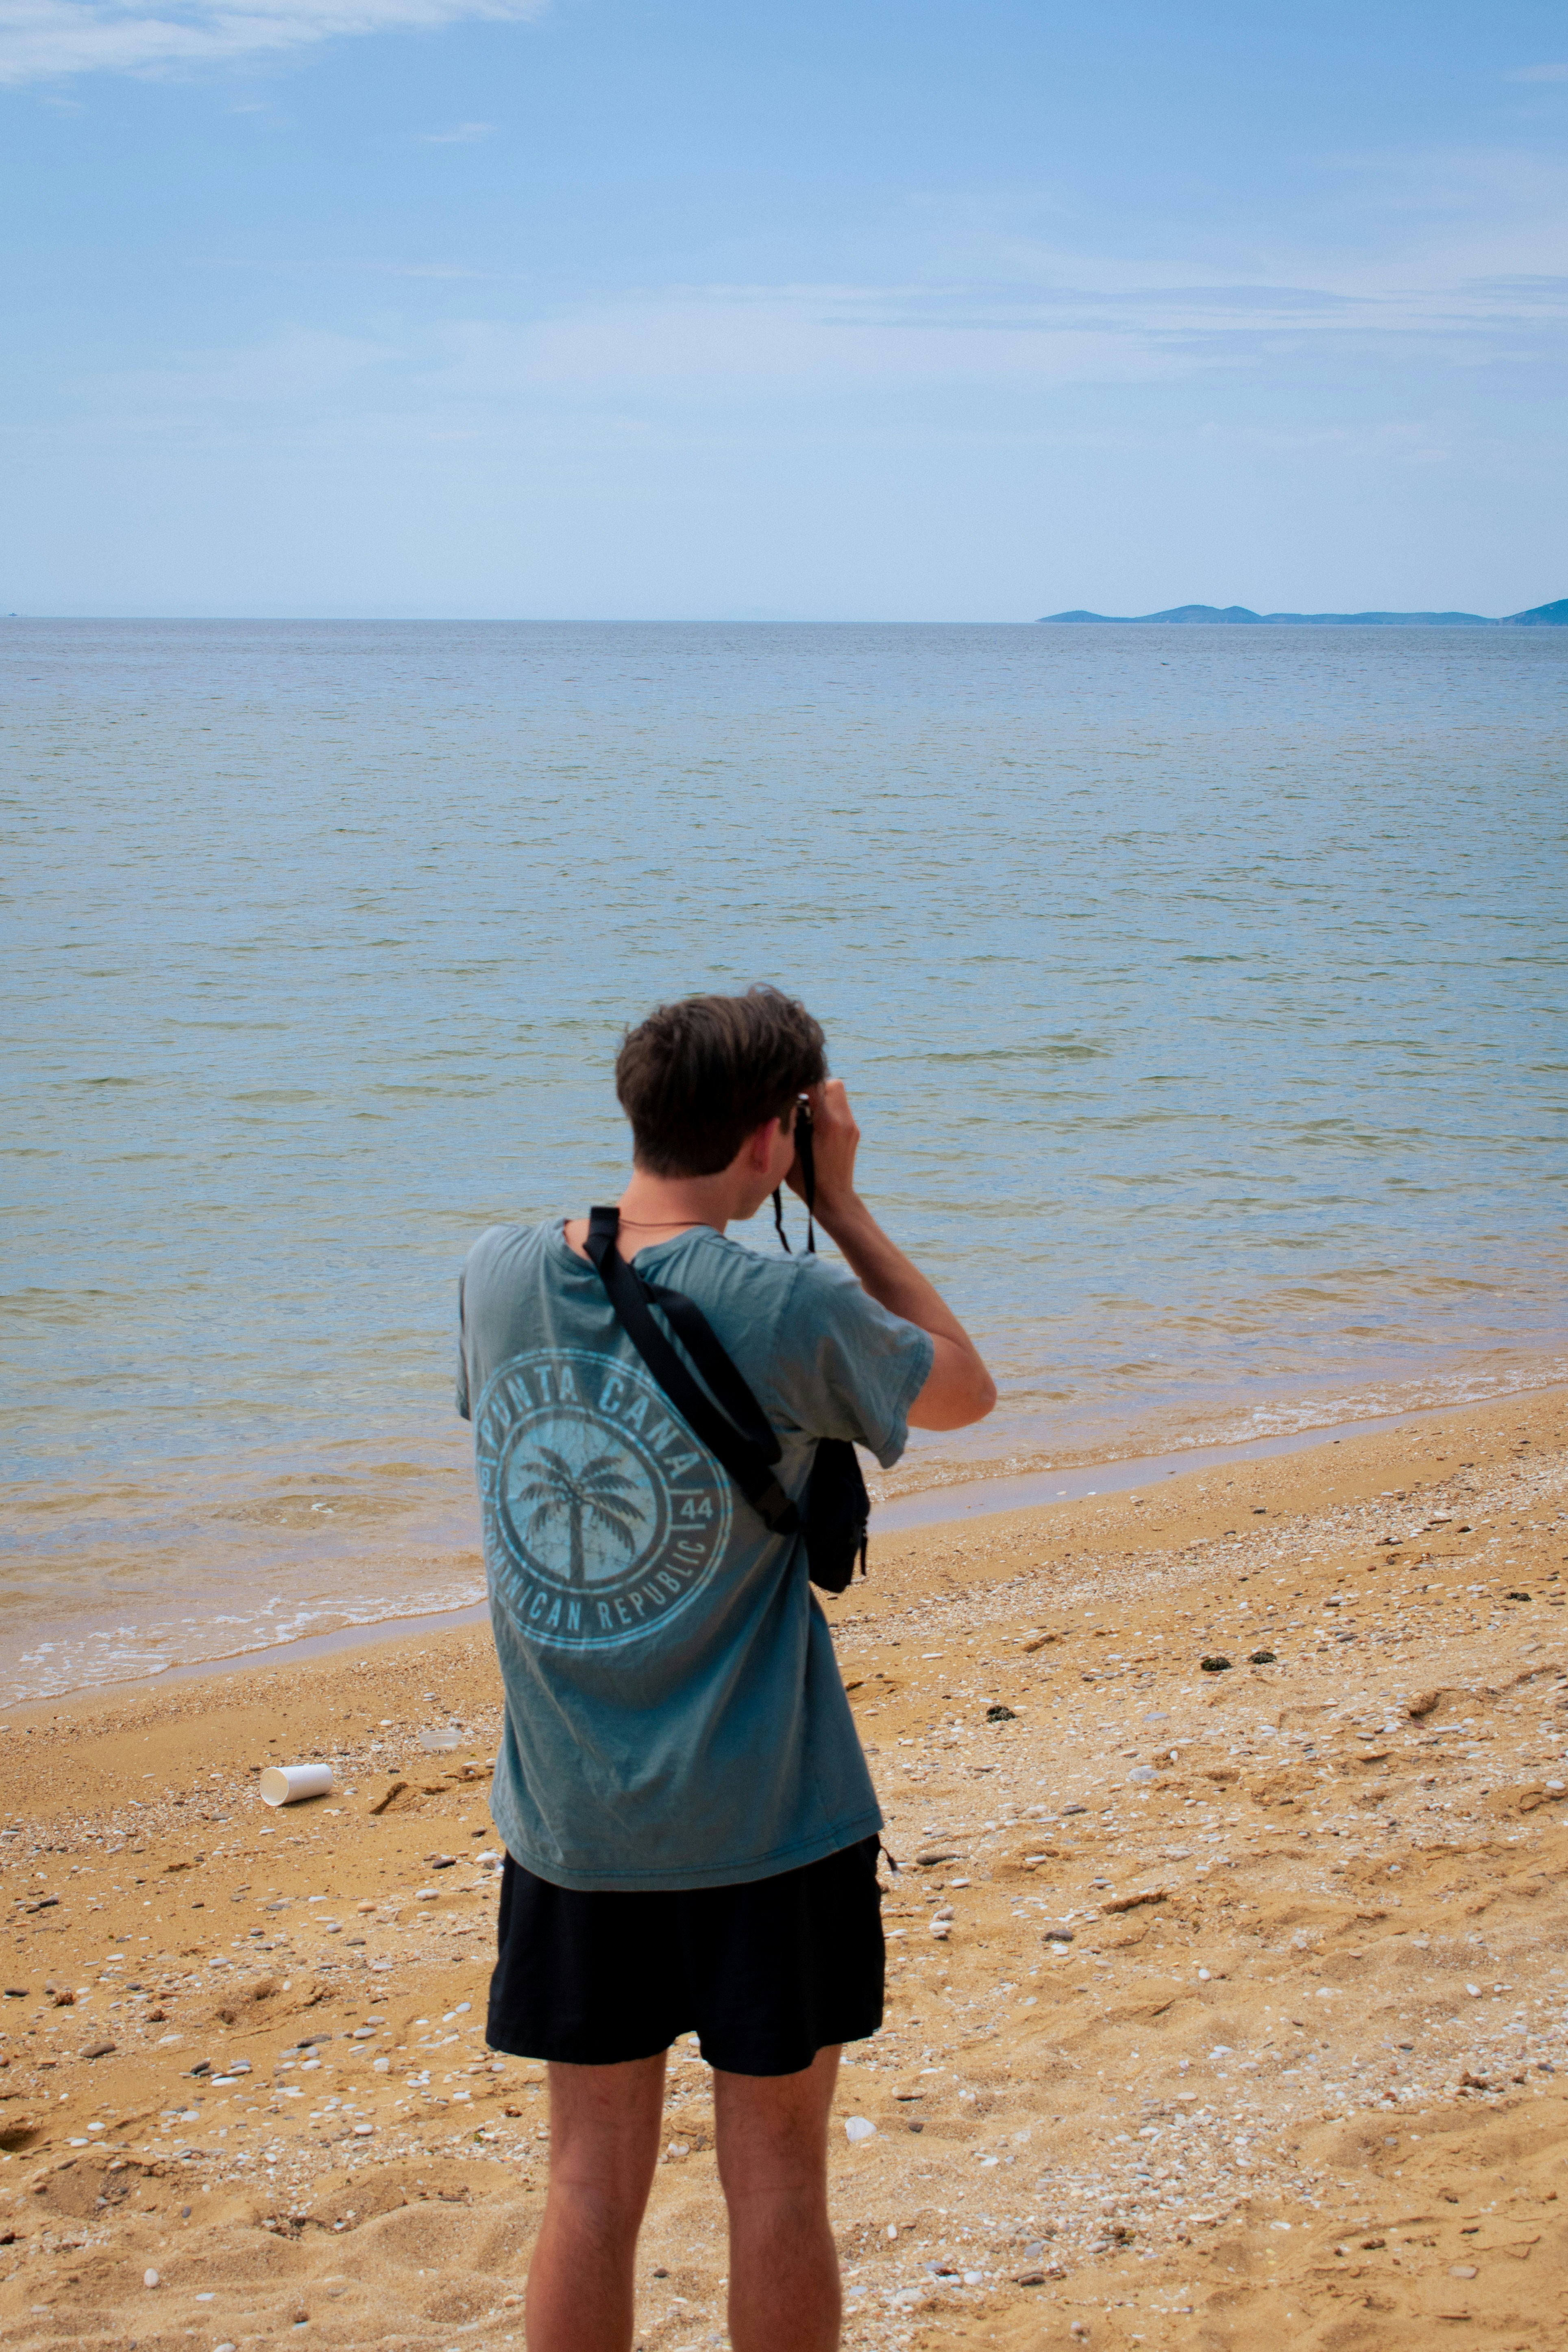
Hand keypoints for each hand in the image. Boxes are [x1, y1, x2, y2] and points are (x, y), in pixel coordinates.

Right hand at [788, 1078, 859, 1217]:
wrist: (834, 1199)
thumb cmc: (807, 1180)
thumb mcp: (791, 1151)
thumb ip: (789, 1125)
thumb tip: (783, 1104)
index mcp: (828, 1124)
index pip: (817, 1085)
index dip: (801, 1083)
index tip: (788, 1091)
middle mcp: (844, 1121)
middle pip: (833, 1084)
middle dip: (816, 1088)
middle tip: (800, 1102)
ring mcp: (851, 1127)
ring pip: (839, 1095)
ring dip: (822, 1099)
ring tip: (807, 1115)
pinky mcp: (853, 1132)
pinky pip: (841, 1109)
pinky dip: (828, 1110)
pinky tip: (815, 1126)